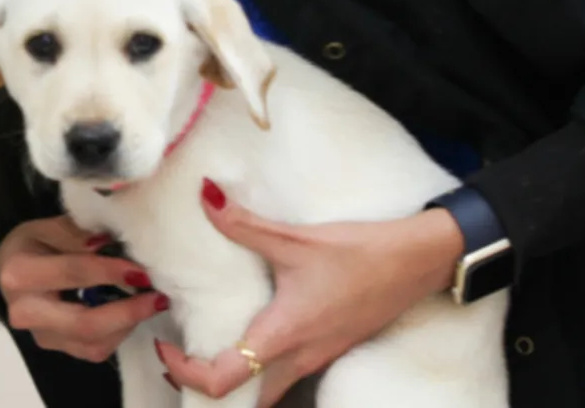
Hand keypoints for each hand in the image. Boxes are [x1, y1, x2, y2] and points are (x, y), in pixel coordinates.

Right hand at [0, 215, 169, 362]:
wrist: (12, 271)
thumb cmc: (35, 244)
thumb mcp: (51, 227)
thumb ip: (80, 234)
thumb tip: (113, 242)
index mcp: (19, 274)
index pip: (72, 273)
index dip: (109, 272)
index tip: (141, 270)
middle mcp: (25, 312)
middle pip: (83, 323)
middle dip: (126, 313)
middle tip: (157, 298)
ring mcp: (42, 336)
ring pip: (93, 343)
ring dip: (127, 324)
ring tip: (151, 302)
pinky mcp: (58, 348)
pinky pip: (95, 350)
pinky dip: (119, 332)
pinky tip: (130, 312)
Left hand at [155, 181, 464, 406]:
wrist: (419, 261)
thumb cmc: (361, 253)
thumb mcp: (295, 239)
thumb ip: (243, 224)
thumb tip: (204, 197)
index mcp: (282, 335)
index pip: (221, 380)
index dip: (184, 371)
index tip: (166, 346)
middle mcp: (299, 357)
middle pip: (244, 398)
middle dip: (205, 385)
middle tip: (181, 356)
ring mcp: (319, 357)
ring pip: (268, 389)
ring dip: (237, 379)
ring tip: (210, 347)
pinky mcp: (332, 347)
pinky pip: (288, 372)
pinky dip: (264, 365)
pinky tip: (255, 331)